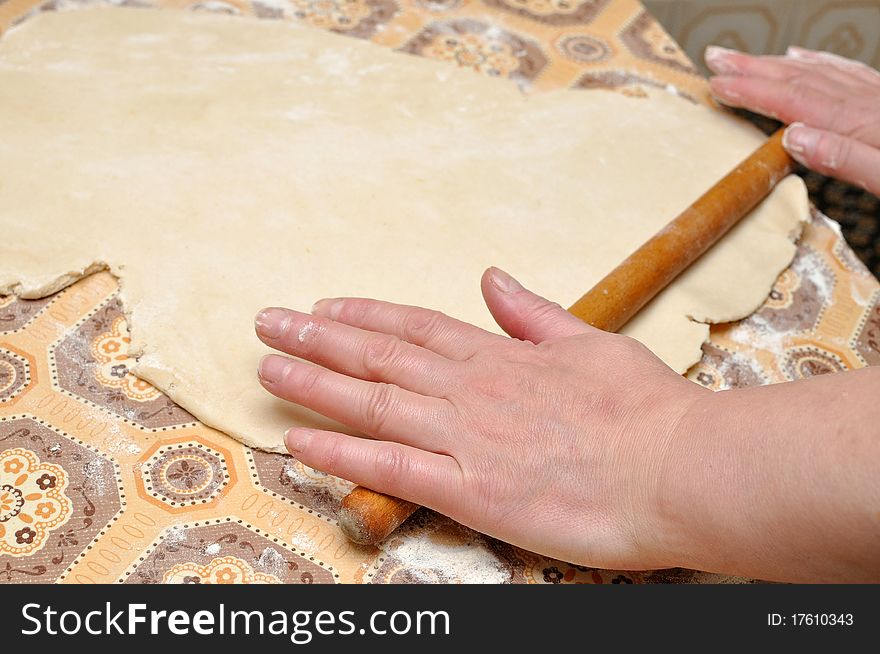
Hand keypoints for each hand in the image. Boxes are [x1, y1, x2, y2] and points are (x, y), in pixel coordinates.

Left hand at [254, 267, 705, 569]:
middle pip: (377, 357)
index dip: (363, 316)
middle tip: (267, 323)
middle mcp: (471, 391)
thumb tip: (494, 277)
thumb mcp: (589, 342)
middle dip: (316, 339)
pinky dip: (340, 453)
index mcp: (501, 357)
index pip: (415, 327)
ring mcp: (466, 439)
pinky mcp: (472, 490)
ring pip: (371, 404)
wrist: (680, 467)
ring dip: (312, 385)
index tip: (322, 306)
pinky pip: (391, 467)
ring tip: (266, 368)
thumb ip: (533, 314)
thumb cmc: (645, 409)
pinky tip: (299, 440)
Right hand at [705, 45, 879, 194]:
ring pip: (817, 70)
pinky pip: (845, 71)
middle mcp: (866, 103)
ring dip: (775, 63)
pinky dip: (817, 61)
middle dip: (752, 67)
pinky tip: (802, 57)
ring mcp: (876, 97)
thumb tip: (794, 138)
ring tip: (745, 59)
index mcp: (861, 123)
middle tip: (718, 59)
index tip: (719, 84)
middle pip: (799, 78)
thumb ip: (843, 158)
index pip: (793, 100)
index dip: (752, 91)